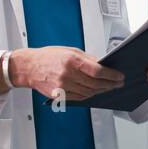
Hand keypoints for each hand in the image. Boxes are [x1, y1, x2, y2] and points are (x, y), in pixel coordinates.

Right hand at [8, 46, 123, 100]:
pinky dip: (89, 95)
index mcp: (71, 61)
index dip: (111, 75)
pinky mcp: (59, 96)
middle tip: (118, 83)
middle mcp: (67, 75)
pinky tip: (95, 91)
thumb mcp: (69, 51)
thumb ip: (87, 58)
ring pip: (89, 93)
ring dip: (101, 91)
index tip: (119, 76)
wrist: (28, 68)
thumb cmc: (47, 57)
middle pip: (95, 84)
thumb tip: (102, 64)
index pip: (97, 71)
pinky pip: (80, 98)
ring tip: (109, 87)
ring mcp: (63, 87)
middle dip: (110, 84)